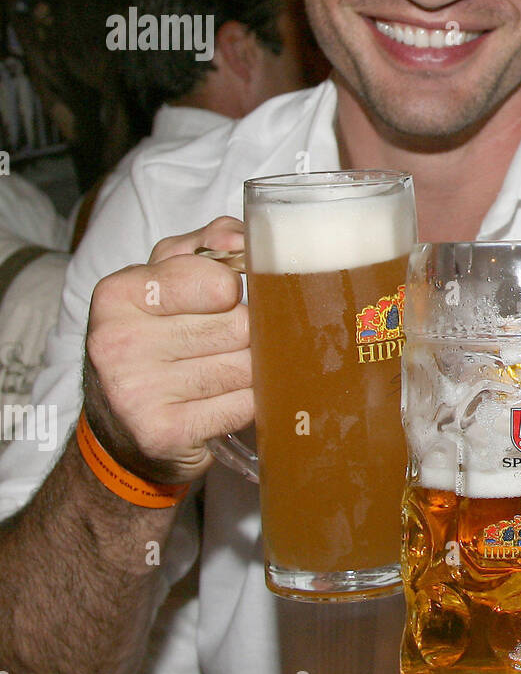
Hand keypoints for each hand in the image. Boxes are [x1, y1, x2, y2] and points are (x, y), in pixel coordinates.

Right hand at [83, 216, 253, 485]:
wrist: (120, 429)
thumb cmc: (154, 339)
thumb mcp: (168, 276)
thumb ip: (208, 245)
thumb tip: (243, 240)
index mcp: (118, 293)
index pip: (218, 281)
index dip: (233, 292)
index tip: (222, 301)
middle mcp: (118, 342)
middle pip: (239, 325)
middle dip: (246, 334)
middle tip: (220, 344)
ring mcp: (137, 392)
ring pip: (247, 366)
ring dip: (250, 370)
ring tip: (220, 372)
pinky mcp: (163, 433)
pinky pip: (245, 405)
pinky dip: (248, 404)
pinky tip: (222, 402)